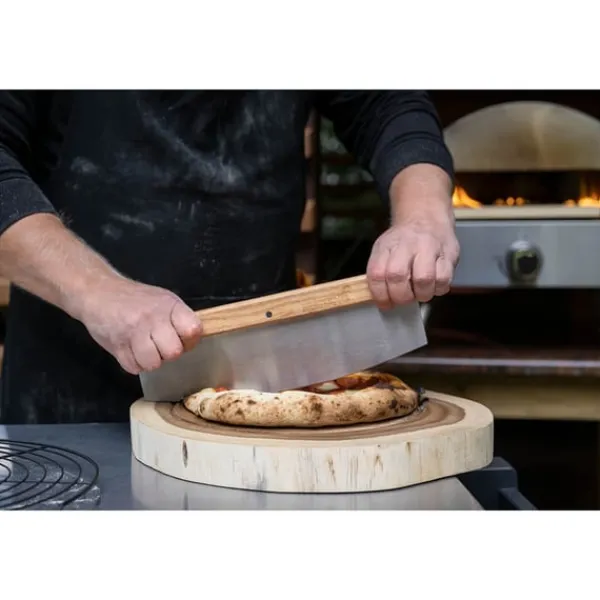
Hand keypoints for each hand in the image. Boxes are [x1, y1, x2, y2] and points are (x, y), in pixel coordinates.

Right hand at [78, 277, 202, 374]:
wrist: (99, 292)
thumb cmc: (135, 299)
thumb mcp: (162, 299)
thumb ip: (178, 318)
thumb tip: (193, 339)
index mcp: (169, 306)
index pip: (193, 331)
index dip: (190, 340)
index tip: (181, 338)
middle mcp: (153, 318)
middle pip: (174, 352)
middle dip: (168, 353)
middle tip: (159, 345)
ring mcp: (133, 332)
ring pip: (153, 364)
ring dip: (150, 361)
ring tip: (144, 349)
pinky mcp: (116, 345)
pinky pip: (134, 368)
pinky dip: (134, 363)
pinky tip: (131, 350)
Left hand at [366, 217, 458, 307]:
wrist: (425, 217)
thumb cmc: (402, 241)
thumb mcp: (384, 250)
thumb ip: (379, 272)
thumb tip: (381, 300)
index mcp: (386, 246)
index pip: (377, 274)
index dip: (380, 295)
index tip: (386, 304)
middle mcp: (406, 245)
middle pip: (398, 276)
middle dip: (401, 296)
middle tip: (404, 299)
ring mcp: (429, 247)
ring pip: (424, 279)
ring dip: (421, 294)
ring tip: (420, 292)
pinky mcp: (449, 253)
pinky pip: (444, 279)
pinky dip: (438, 289)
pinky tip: (434, 285)